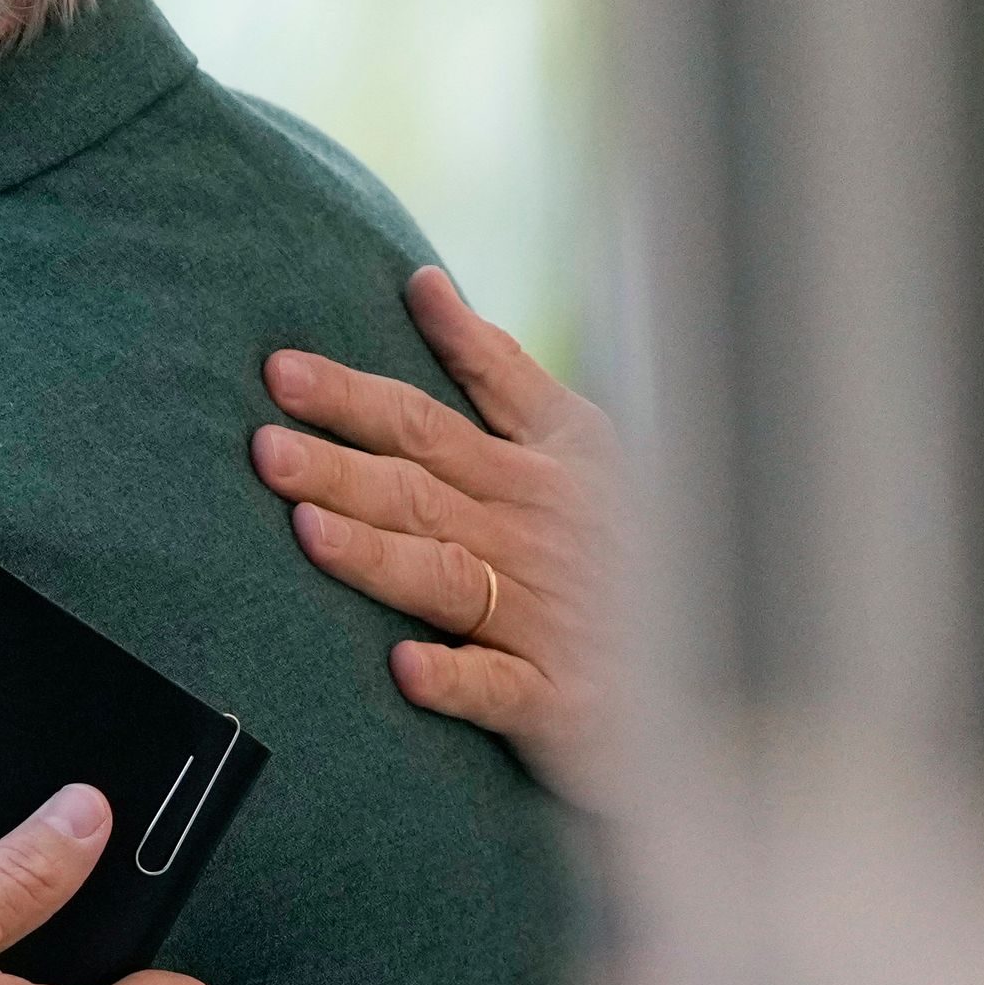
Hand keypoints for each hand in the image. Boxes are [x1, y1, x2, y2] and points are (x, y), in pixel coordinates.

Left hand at [251, 266, 619, 809]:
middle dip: (341, 467)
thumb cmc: (625, 541)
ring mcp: (546, 619)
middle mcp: (533, 535)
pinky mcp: (561, 701)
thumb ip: (497, 367)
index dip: (354, 395)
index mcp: (538, 469)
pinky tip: (407, 668)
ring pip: (447, 577)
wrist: (719, 661)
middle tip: (264, 448)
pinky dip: (458, 677)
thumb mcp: (577, 438)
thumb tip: (422, 283)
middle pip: (420, 492)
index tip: (280, 371)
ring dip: (378, 554)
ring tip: (307, 530)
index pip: (427, 421)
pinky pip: (503, 687)